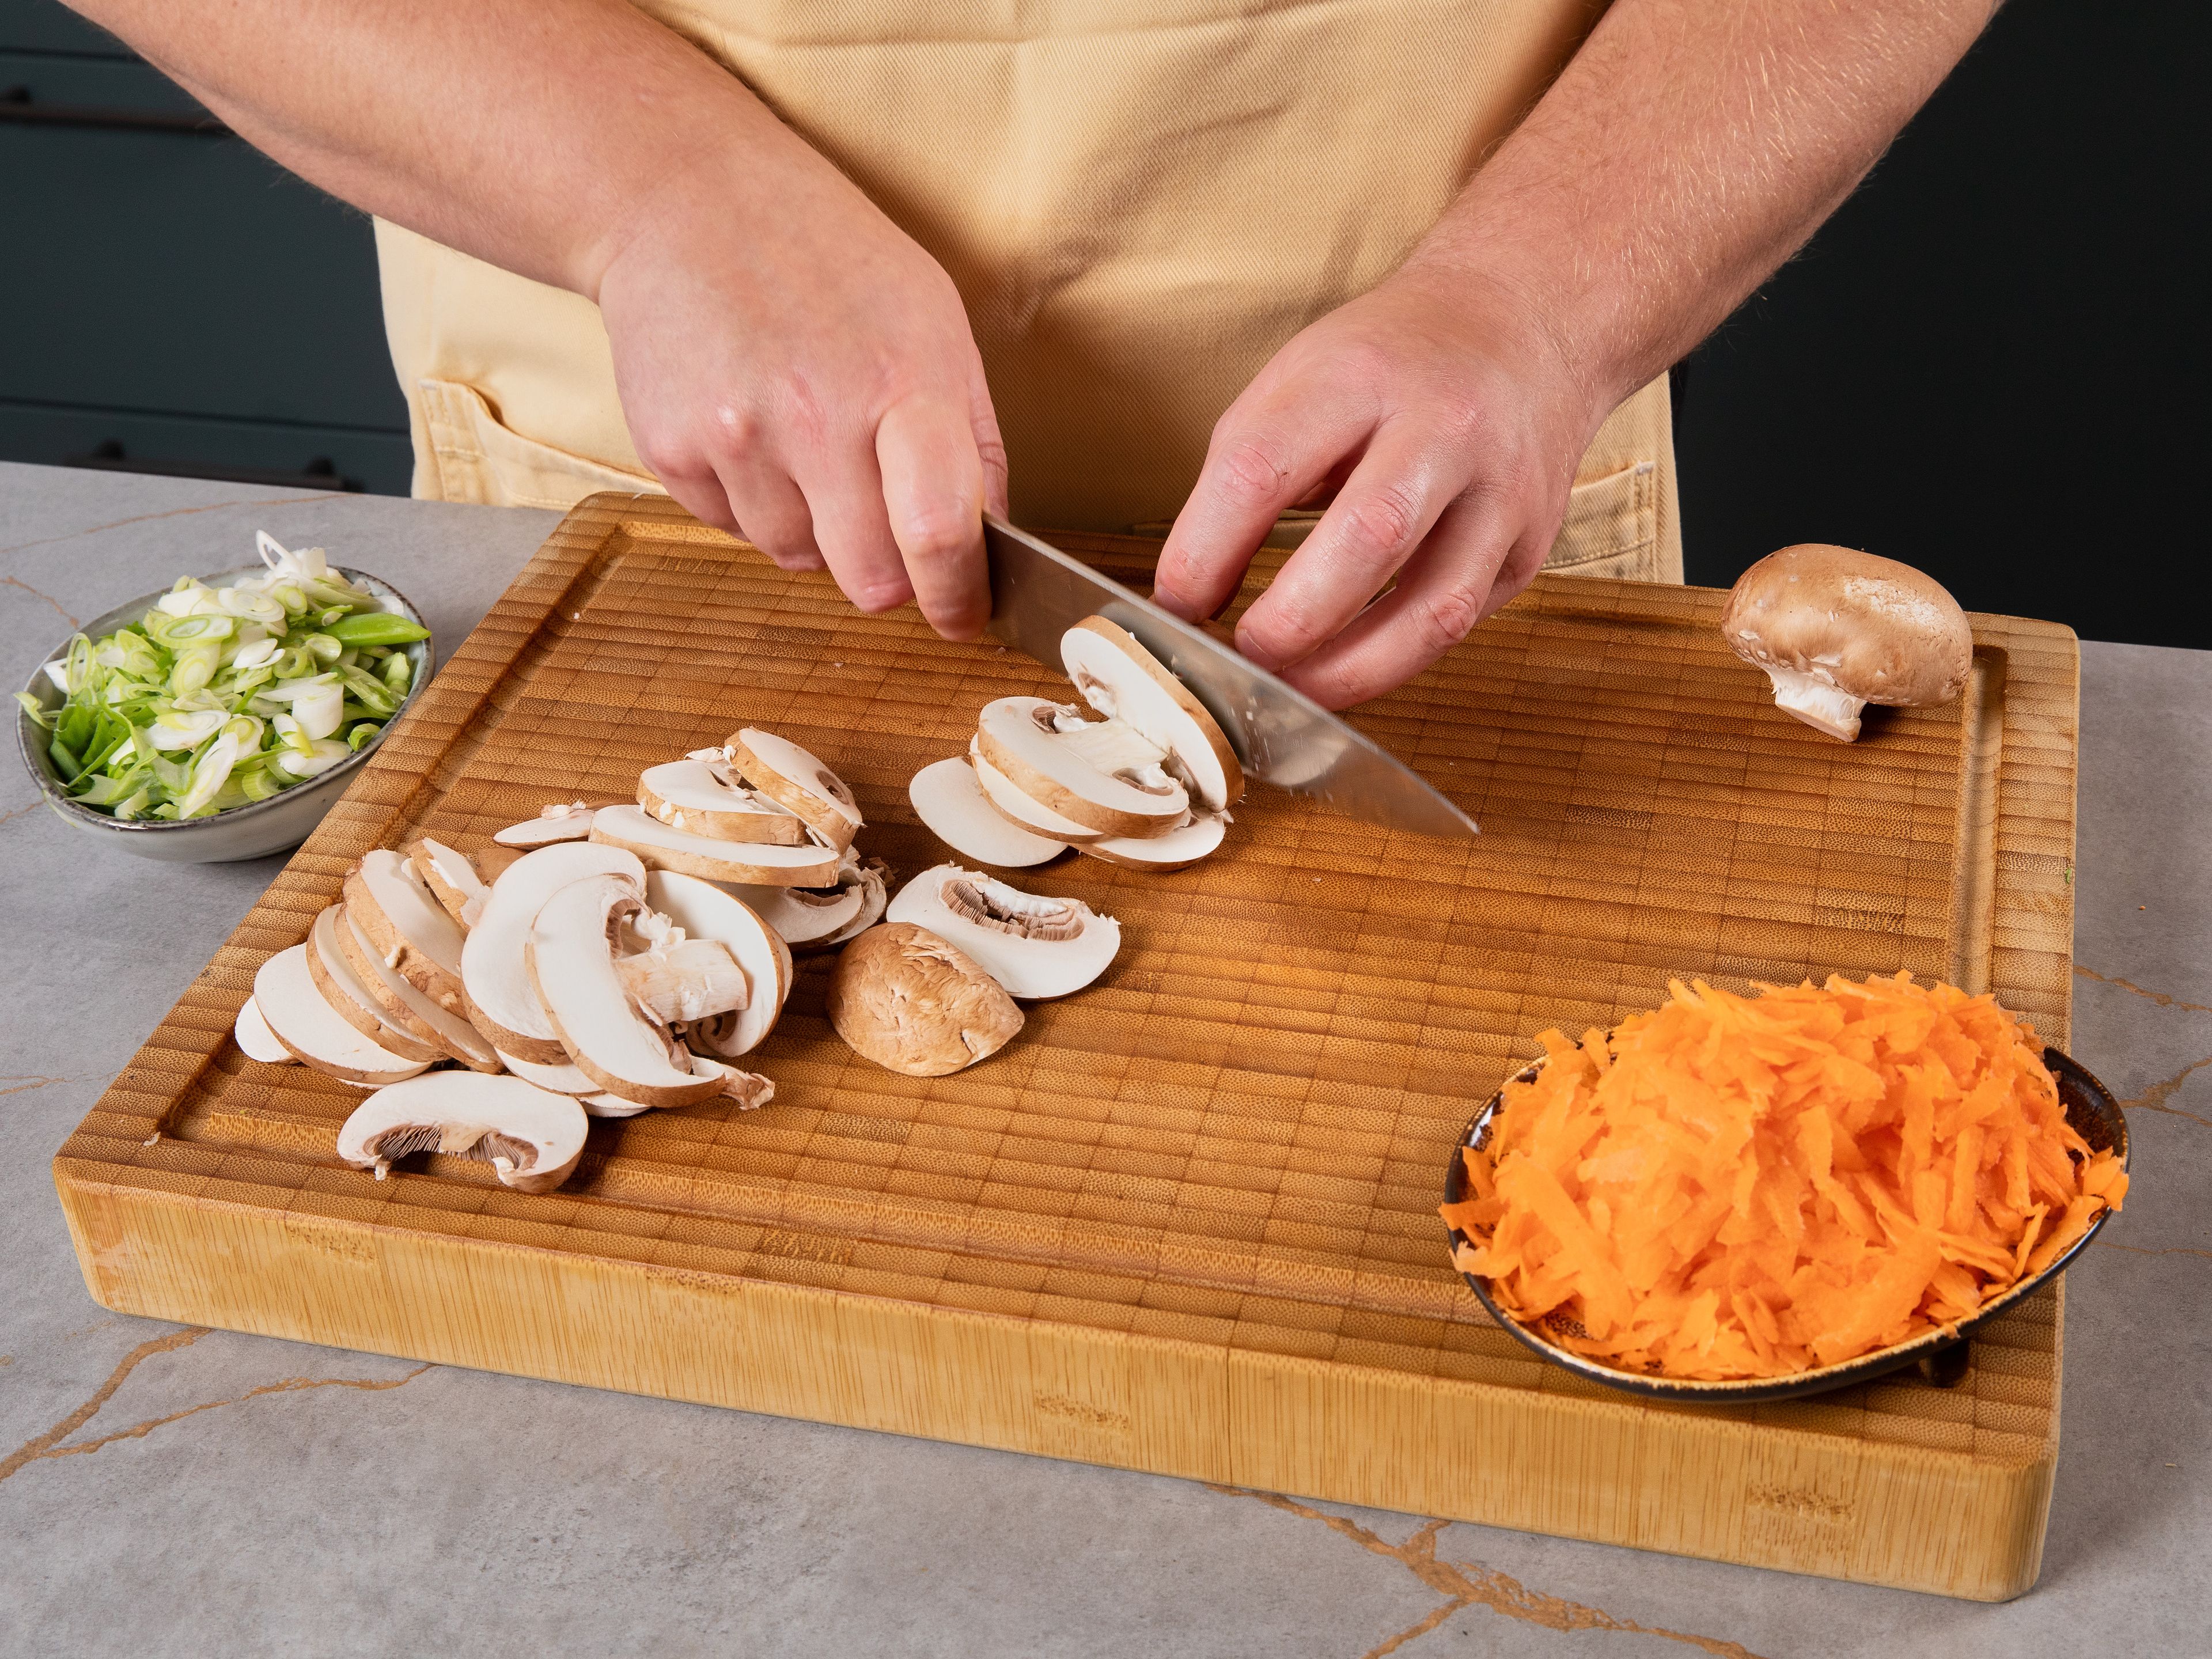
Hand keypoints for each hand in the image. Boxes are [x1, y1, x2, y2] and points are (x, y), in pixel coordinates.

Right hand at [596, 138, 1007, 638]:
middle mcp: (816, 416)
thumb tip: (989, 548)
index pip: (940, 534)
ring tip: (803, 437)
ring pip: (798, 560)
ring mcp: (735, 436)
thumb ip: (971, 443)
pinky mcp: (671, 450)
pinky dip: (753, 500)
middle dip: (887, 572)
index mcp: (902, 382)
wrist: (687, 200)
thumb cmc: (829, 259)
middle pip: (868, 580)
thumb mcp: (932, 322)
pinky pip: (733, 529)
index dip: (957, 597)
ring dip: (813, 528)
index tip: (962, 615)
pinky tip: (752, 426)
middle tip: (881, 520)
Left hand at [1152, 267, 1597, 707]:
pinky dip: (1396, 661)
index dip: (1205, 551)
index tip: (1177, 603)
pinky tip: (1350, 668)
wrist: (1521, 322)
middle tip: (1244, 653)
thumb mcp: (1299, 380)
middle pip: (1368, 535)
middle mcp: (1443, 426)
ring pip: (1435, 606)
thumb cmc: (1388, 364)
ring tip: (1292, 691)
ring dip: (1351, 670)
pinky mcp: (1531, 544)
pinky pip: (1461, 624)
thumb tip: (1193, 594)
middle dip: (1293, 619)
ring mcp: (1502, 489)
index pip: (1262, 468)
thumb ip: (1241, 477)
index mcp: (1358, 374)